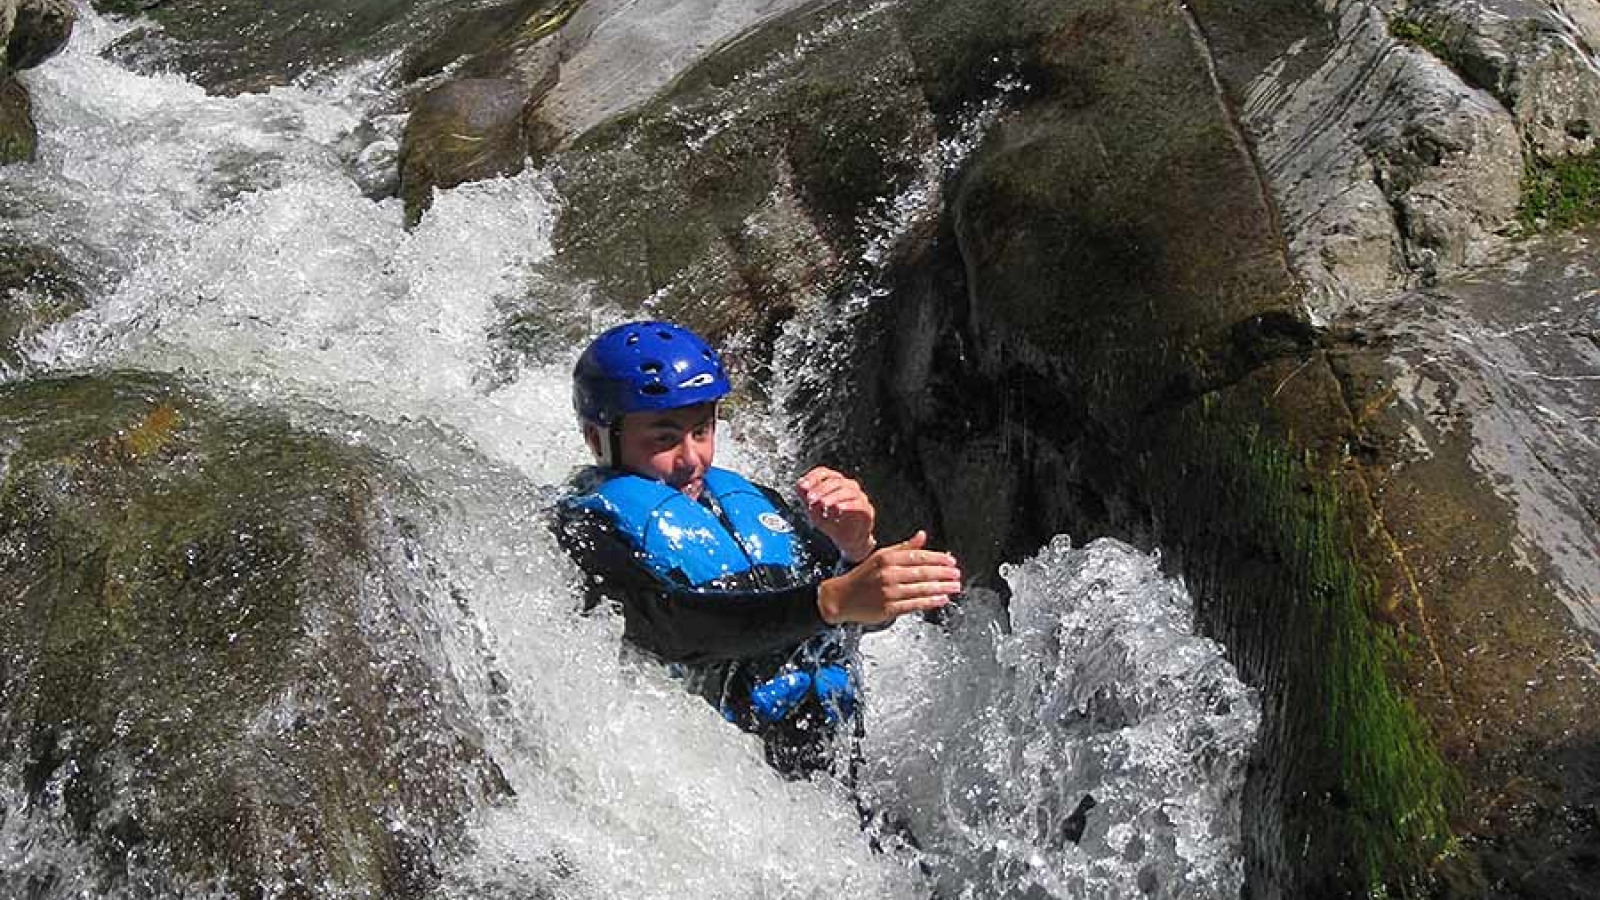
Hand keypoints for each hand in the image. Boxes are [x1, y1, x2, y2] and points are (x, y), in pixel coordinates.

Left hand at [796, 466, 875, 562]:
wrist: (847, 542)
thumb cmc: (832, 524)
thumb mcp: (814, 512)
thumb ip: (806, 499)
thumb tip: (800, 485)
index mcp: (834, 484)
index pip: (824, 472)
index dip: (813, 477)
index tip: (803, 486)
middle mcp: (849, 487)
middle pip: (835, 481)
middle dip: (821, 489)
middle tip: (811, 499)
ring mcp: (860, 498)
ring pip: (848, 491)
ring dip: (832, 496)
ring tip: (823, 504)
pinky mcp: (867, 511)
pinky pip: (859, 504)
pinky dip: (847, 505)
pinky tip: (837, 509)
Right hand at [816, 531, 960, 625]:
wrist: (840, 598)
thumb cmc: (862, 577)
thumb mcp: (880, 556)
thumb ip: (904, 547)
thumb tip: (922, 535)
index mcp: (887, 557)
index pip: (918, 556)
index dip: (938, 558)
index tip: (951, 561)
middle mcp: (888, 573)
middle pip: (923, 572)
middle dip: (944, 573)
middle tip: (957, 574)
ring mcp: (888, 591)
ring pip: (921, 588)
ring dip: (942, 587)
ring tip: (954, 587)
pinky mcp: (888, 608)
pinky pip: (915, 604)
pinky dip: (931, 601)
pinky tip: (942, 599)